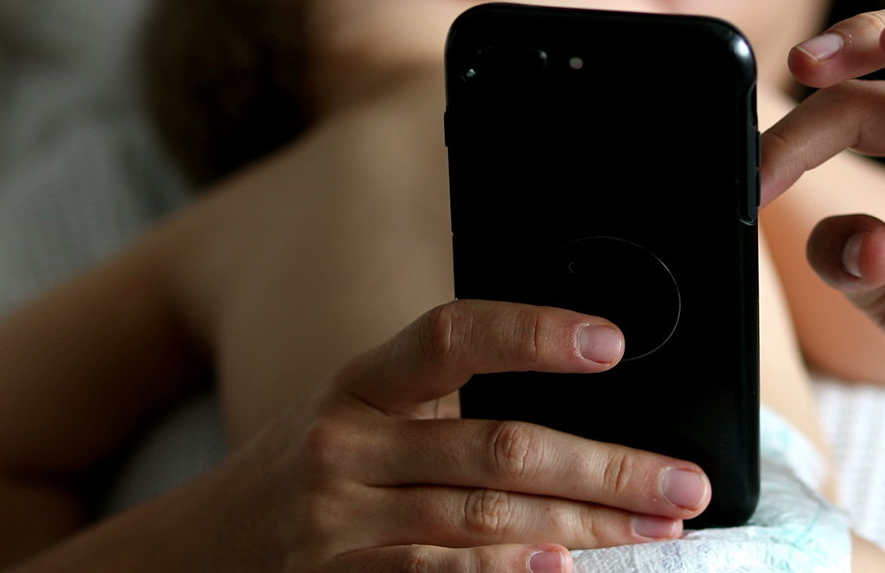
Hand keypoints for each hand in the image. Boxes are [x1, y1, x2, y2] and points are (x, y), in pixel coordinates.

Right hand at [176, 301, 710, 571]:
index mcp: (362, 380)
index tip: (611, 343)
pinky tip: (562, 571)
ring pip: (485, 521)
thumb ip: (445, 393)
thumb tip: (575, 388)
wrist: (201, 547)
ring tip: (655, 528)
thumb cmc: (314, 461)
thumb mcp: (363, 404)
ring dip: (584, 529)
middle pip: (496, 448)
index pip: (449, 337)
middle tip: (683, 481)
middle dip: (605, 468)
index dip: (531, 335)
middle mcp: (347, 444)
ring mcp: (342, 523)